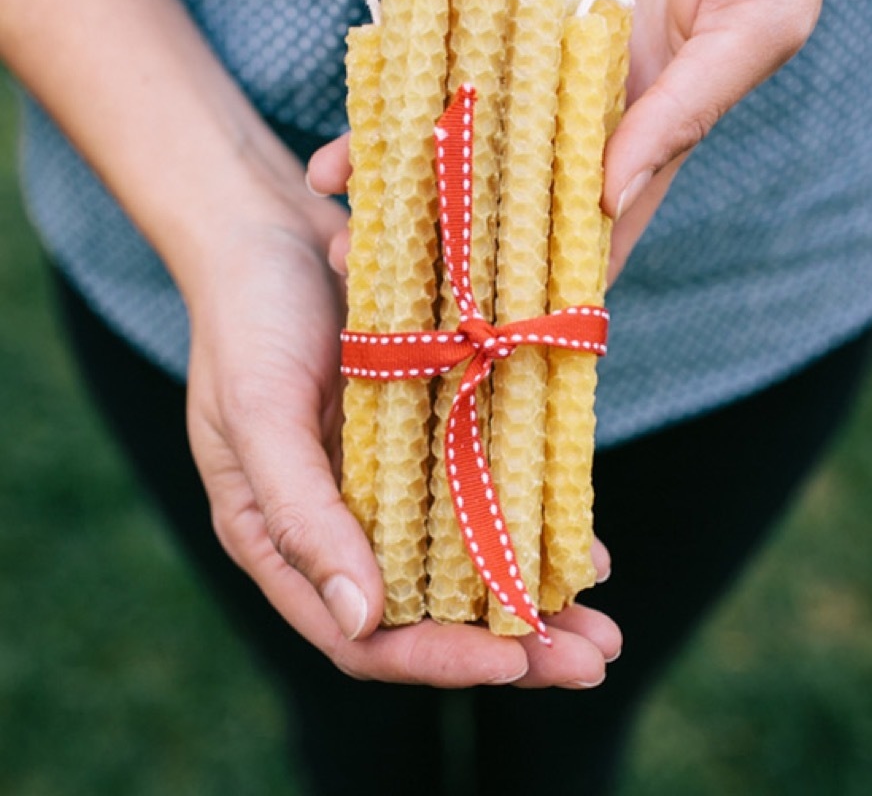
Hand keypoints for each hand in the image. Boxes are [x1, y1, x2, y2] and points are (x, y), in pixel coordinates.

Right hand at [184, 182, 619, 686]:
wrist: (264, 227)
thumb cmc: (247, 319)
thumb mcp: (259, 417)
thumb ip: (302, 519)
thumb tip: (362, 622)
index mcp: (283, 538)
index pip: (363, 636)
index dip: (441, 658)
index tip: (517, 664)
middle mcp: (339, 520)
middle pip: (430, 610)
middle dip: (513, 642)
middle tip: (594, 660)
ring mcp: (385, 478)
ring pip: (465, 559)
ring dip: (533, 590)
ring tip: (603, 621)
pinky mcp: (422, 430)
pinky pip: (480, 488)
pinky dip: (528, 515)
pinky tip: (582, 536)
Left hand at [319, 0, 862, 286]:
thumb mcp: (759, 16)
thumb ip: (686, 104)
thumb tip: (606, 189)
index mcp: (653, 112)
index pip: (582, 216)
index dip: (526, 271)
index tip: (462, 325)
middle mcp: (589, 79)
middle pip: (501, 163)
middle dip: (433, 214)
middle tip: (358, 255)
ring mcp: (550, 16)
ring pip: (462, 83)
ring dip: (395, 120)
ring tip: (327, 170)